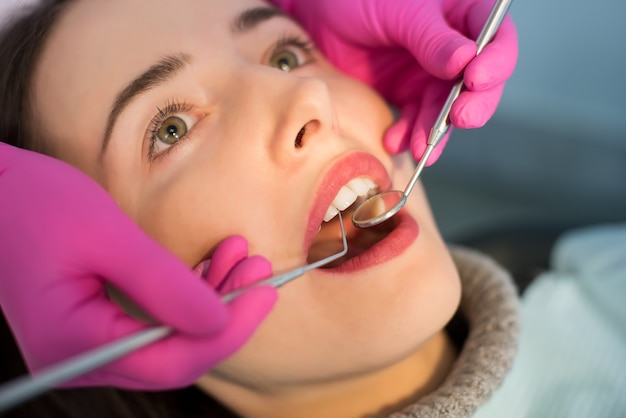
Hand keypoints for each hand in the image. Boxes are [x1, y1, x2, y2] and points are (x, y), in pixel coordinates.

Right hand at [0, 143, 276, 388]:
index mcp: (73, 343)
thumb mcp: (106, 235)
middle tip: (260, 270)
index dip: (228, 332)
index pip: (170, 363)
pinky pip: (154, 326)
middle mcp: (78, 360)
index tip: (265, 294)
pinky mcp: (95, 328)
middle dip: (226, 315)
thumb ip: (163, 283)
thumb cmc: (34, 204)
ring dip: (211, 301)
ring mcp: (86, 347)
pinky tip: (212, 265)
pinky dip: (188, 297)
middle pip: (175, 358)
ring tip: (241, 257)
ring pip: (170, 342)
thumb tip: (220, 321)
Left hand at [271, 0, 516, 163]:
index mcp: (462, 14)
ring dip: (435, 130)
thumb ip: (430, 37)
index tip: (477, 79)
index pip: (496, 38)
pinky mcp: (406, 95)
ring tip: (422, 148)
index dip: (495, 61)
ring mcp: (430, 74)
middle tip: (461, 118)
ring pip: (446, 109)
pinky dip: (408, 134)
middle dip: (473, 104)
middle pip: (479, 83)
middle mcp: (454, 48)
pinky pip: (415, 120)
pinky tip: (396, 142)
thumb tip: (466, 63)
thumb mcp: (398, 11)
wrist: (318, 17)